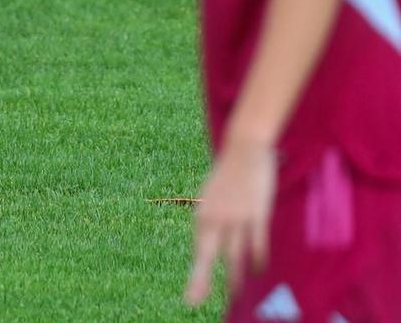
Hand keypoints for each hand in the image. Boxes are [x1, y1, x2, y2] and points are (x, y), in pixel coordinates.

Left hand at [186, 141, 274, 306]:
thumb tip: (216, 237)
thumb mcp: (213, 197)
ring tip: (235, 295)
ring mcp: (236, 218)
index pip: (199, 250)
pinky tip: (258, 271)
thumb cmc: (229, 175)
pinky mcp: (257, 214)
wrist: (243, 149)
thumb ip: (214, 218)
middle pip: (208, 256)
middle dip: (202, 280)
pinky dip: (257, 259)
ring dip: (235, 277)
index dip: (197, 273)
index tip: (191, 296)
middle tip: (195, 301)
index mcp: (202, 215)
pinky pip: (257, 243)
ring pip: (235, 255)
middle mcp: (215, 219)